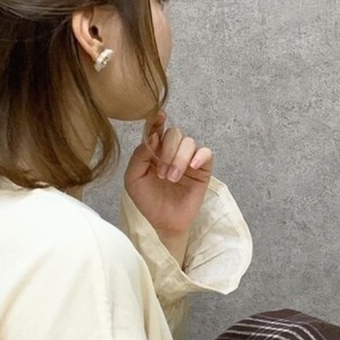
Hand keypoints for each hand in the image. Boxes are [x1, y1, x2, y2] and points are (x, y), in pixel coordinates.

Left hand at [124, 108, 212, 236]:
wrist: (164, 222)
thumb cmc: (148, 201)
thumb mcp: (134, 179)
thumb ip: (138, 157)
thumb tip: (152, 137)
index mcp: (154, 150)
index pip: (157, 129)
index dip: (158, 121)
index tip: (159, 117)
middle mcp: (172, 151)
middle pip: (174, 133)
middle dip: (167, 151)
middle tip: (161, 174)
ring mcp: (188, 159)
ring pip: (189, 142)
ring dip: (179, 159)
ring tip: (172, 178)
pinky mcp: (202, 169)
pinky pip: (206, 153)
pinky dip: (199, 157)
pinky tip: (191, 168)